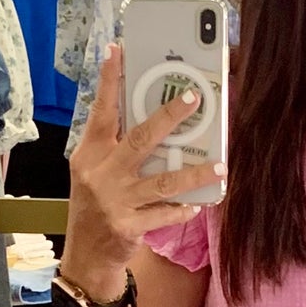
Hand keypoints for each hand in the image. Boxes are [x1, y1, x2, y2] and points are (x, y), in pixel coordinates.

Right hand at [63, 45, 224, 289]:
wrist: (85, 255)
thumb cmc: (95, 206)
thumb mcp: (93, 172)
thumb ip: (115, 147)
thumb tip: (155, 120)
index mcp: (90, 155)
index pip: (100, 112)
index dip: (109, 82)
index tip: (117, 51)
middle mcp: (100, 174)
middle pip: (140, 139)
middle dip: (168, 117)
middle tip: (194, 99)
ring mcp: (115, 201)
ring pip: (162, 181)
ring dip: (194, 174)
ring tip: (219, 165)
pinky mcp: (128, 226)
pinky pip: (165, 213)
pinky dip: (183, 208)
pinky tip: (199, 204)